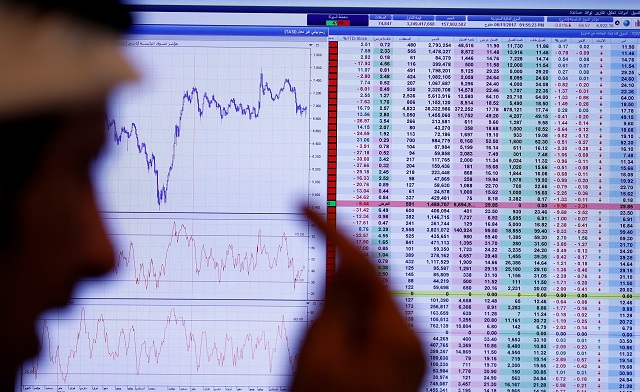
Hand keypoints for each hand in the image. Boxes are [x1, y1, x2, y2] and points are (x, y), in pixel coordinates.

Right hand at [290, 207, 425, 391]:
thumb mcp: (322, 354)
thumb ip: (336, 302)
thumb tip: (348, 258)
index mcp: (398, 336)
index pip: (364, 264)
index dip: (331, 231)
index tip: (303, 207)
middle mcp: (411, 341)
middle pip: (367, 289)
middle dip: (331, 293)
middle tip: (309, 330)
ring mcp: (407, 354)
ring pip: (363, 310)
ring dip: (334, 319)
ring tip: (317, 359)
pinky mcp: (396, 364)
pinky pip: (367, 330)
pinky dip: (343, 331)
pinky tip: (330, 358)